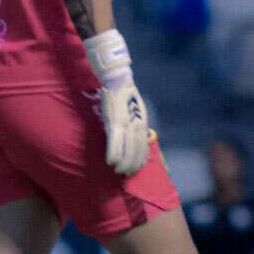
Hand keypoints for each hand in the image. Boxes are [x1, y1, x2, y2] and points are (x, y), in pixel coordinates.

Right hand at [84, 29, 150, 176]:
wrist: (117, 79)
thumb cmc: (124, 92)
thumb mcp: (134, 108)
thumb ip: (133, 121)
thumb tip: (132, 133)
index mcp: (141, 123)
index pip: (143, 147)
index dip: (139, 160)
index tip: (134, 169)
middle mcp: (137, 125)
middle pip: (136, 151)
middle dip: (132, 165)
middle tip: (125, 174)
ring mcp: (126, 124)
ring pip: (127, 149)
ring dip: (123, 162)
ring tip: (118, 170)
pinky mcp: (114, 121)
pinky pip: (114, 142)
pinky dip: (113, 153)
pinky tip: (110, 162)